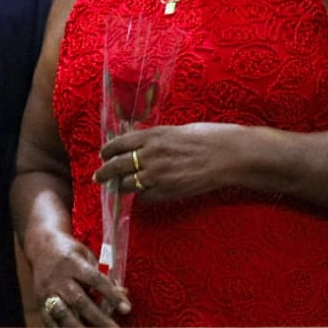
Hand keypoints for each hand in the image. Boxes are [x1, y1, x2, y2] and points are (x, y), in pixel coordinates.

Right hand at [34, 237, 128, 327]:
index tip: (126, 309)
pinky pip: (50, 321)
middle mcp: (58, 277)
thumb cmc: (70, 253)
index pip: (95, 280)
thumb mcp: (87, 257)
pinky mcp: (39, 301)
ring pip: (64, 314)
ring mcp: (47, 291)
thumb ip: (103, 277)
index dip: (111, 295)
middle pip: (80, 301)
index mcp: (72, 263)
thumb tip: (123, 294)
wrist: (40, 247)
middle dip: (99, 318)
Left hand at [96, 123, 247, 201]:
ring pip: (127, 184)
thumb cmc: (208, 137)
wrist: (229, 155)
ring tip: (118, 187)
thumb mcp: (175, 131)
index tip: (103, 155)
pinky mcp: (168, 191)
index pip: (119, 144)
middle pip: (117, 166)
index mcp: (153, 136)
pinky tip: (143, 193)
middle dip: (104, 173)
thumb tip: (137, 142)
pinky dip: (141, 195)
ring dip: (120, 186)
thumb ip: (154, 138)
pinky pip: (145, 196)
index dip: (108, 151)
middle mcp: (151, 155)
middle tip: (98, 177)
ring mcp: (159, 175)